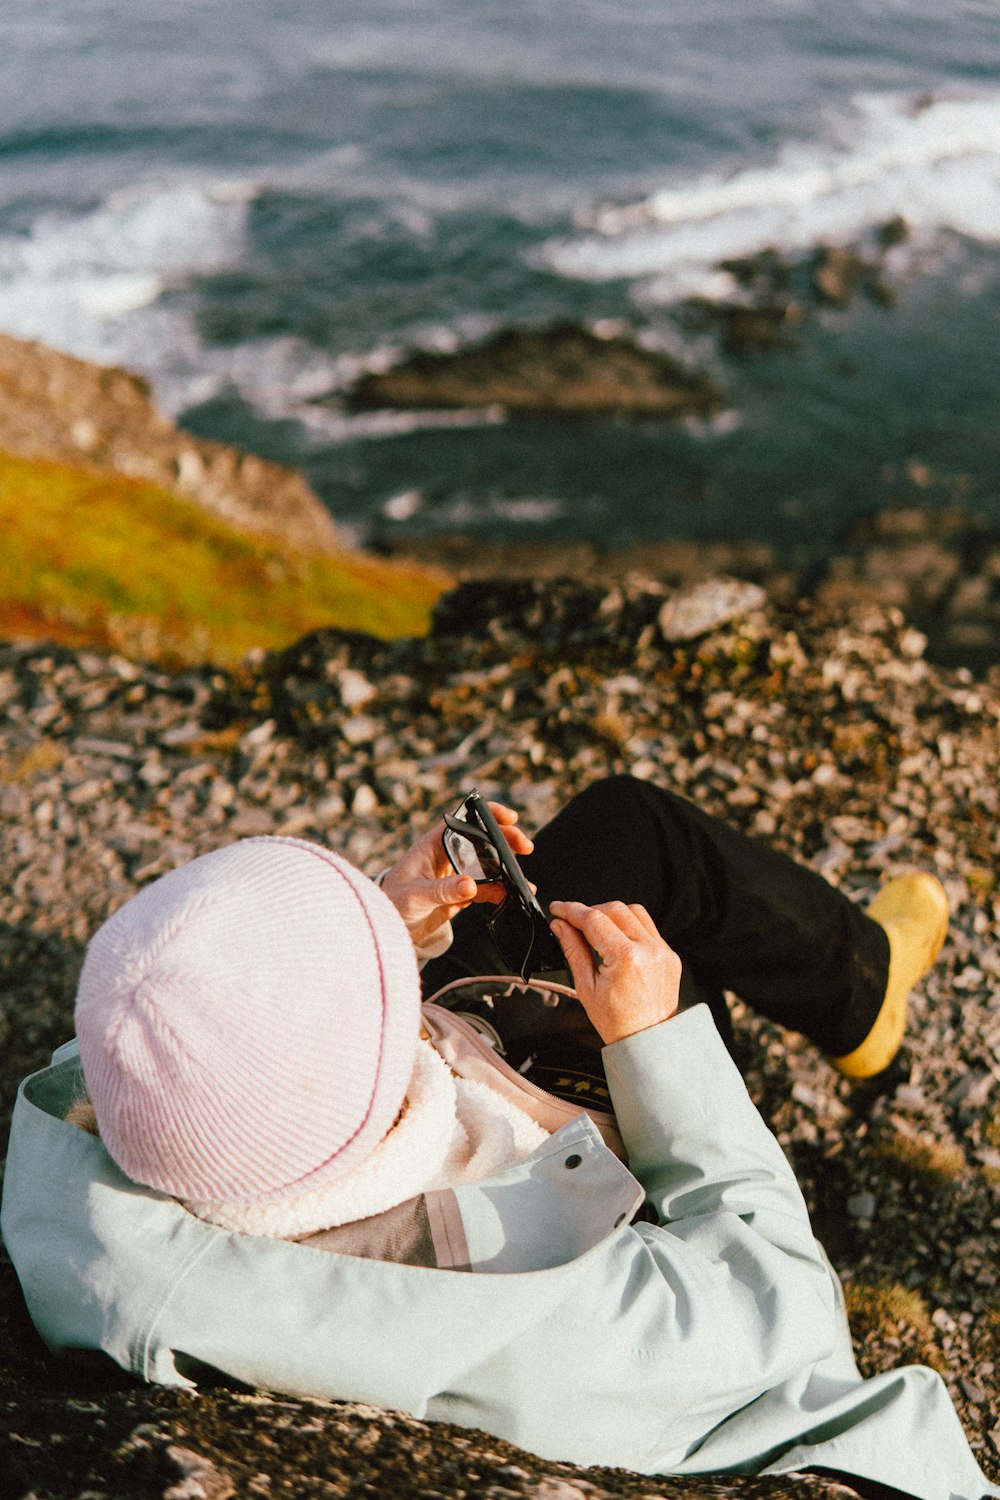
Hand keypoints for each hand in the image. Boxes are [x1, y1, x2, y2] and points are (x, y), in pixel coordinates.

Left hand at [380, 802, 532, 950]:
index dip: (486, 814)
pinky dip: (499, 892)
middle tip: (524, 847)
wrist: (385, 930)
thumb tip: (470, 885)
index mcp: (432, 845)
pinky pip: (484, 889)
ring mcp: (455, 875)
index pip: (462, 820)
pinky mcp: (459, 895)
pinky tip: (510, 897)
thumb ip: (442, 891)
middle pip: (481, 840)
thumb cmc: (391, 904)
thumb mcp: (415, 896)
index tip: (508, 818)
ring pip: (487, 865)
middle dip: (504, 840)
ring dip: (506, 870)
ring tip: (523, 882)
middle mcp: (446, 856)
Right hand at [549, 899, 680, 1045]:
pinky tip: (616, 939)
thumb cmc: (618, 1022)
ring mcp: (662, 951)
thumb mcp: (586, 987)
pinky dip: (629, 926)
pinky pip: (648, 928)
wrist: (648, 1041)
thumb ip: (573, 950)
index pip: (593, 919)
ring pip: (634, 912)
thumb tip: (560, 926)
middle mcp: (648, 949)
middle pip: (614, 909)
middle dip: (590, 910)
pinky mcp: (669, 955)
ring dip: (612, 914)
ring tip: (595, 929)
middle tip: (572, 921)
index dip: (571, 910)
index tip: (558, 909)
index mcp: (626, 958)